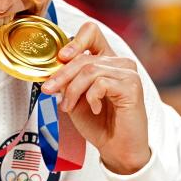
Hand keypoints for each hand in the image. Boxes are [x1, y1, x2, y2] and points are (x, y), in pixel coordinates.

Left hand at [41, 23, 149, 174]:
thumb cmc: (98, 123)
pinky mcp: (132, 86)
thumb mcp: (75, 98)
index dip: (74, 40)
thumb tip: (52, 68)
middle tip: (48, 90)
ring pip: (89, 70)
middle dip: (61, 75)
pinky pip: (101, 83)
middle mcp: (119, 62)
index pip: (91, 32)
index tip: (60, 57)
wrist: (116, 148)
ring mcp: (128, 73)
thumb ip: (67, 81)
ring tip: (69, 106)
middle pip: (83, 56)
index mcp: (106, 60)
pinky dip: (91, 97)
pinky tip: (95, 109)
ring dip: (73, 90)